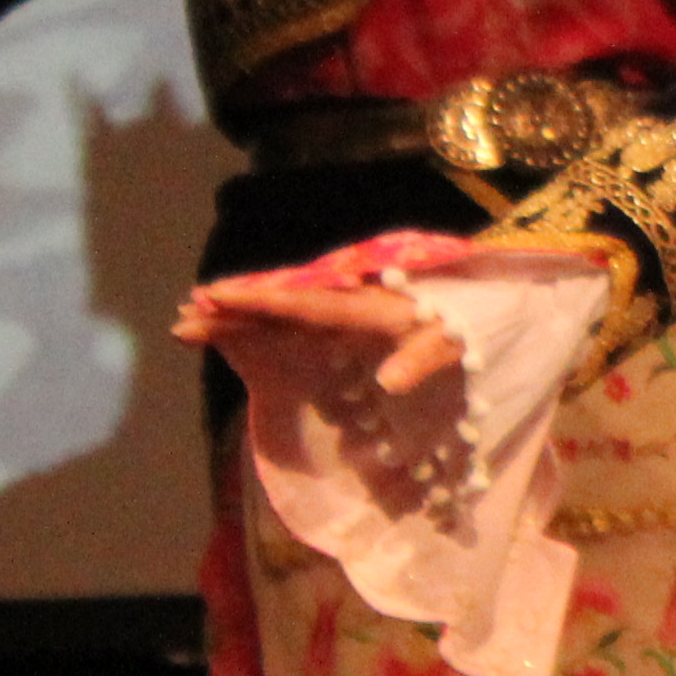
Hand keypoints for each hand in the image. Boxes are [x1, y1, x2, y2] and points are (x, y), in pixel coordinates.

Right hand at [174, 273, 463, 394]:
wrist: (493, 311)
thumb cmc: (476, 327)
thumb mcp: (459, 343)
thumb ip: (425, 358)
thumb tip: (390, 381)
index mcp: (369, 308)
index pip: (302, 302)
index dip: (259, 299)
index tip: (216, 295)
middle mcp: (348, 304)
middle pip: (278, 304)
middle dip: (231, 309)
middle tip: (183, 317)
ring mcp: (344, 313)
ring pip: (279, 312)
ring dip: (236, 316)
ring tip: (190, 322)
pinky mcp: (348, 322)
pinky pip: (294, 321)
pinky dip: (260, 324)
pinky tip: (232, 329)